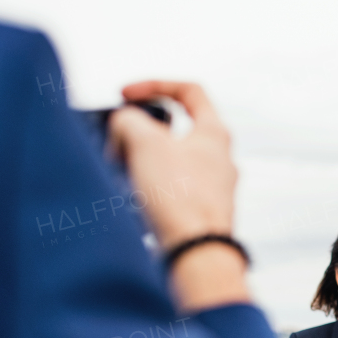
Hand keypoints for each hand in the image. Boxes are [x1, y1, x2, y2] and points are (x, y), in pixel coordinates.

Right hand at [109, 81, 235, 248]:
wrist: (196, 252)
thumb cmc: (181, 197)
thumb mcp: (145, 142)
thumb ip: (129, 121)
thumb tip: (123, 128)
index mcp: (215, 133)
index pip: (189, 91)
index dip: (154, 85)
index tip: (126, 95)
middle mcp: (219, 158)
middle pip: (173, 129)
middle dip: (138, 131)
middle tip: (118, 141)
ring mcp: (210, 187)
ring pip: (167, 162)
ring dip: (138, 161)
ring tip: (120, 172)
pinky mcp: (197, 212)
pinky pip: (166, 190)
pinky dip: (145, 188)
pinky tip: (130, 198)